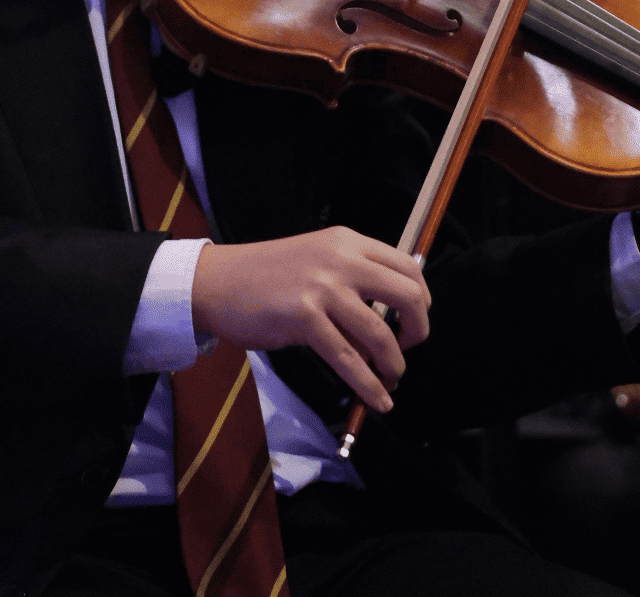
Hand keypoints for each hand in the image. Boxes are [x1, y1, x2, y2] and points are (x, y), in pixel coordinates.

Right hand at [191, 226, 430, 413]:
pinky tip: (377, 398)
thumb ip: (352, 278)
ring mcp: (323, 287)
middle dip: (418, 330)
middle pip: (407, 295)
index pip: (408, 266)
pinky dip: (369, 384)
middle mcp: (341, 259)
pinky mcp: (304, 317)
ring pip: (380, 333)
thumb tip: (390, 322)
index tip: (413, 322)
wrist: (217, 281)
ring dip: (393, 364)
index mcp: (347, 242)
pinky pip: (348, 358)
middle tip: (407, 349)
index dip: (422, 300)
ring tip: (391, 379)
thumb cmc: (265, 275)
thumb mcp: (316, 260)